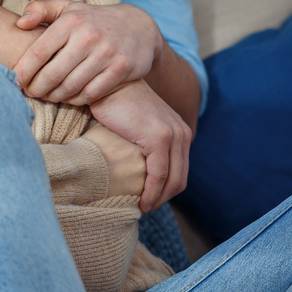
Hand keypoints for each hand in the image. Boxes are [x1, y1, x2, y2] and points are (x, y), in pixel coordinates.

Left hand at [15, 0, 161, 104]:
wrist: (139, 26)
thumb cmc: (93, 20)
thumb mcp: (68, 8)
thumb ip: (41, 10)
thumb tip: (19, 24)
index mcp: (71, 21)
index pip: (39, 51)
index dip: (23, 71)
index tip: (15, 81)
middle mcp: (88, 36)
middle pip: (53, 73)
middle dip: (36, 88)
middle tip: (30, 93)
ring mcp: (106, 53)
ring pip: (71, 86)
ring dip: (54, 96)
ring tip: (46, 96)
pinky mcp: (121, 69)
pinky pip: (91, 93)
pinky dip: (76, 99)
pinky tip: (68, 98)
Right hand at [88, 80, 190, 211]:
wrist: (109, 82)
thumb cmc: (116, 104)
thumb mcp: (139, 125)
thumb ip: (145, 142)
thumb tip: (138, 169)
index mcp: (180, 131)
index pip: (180, 171)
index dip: (166, 192)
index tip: (149, 202)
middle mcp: (182, 133)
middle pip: (180, 179)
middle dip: (163, 199)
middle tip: (145, 209)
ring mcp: (172, 134)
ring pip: (171, 180)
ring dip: (158, 199)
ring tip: (141, 208)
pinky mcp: (158, 137)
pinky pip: (159, 175)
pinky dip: (151, 192)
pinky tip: (140, 201)